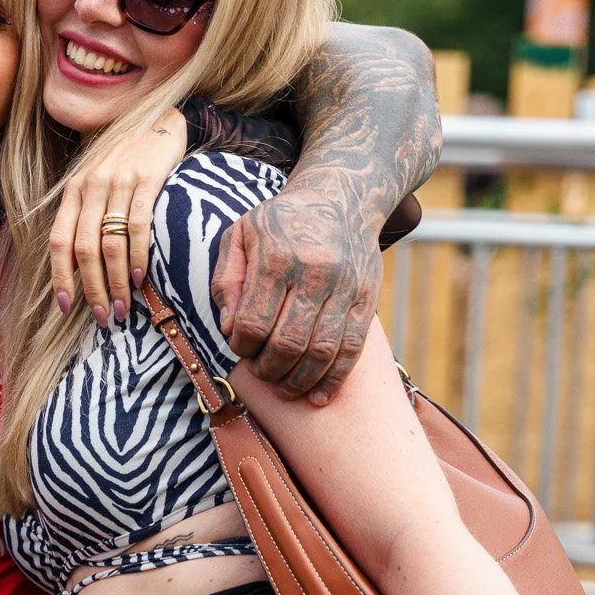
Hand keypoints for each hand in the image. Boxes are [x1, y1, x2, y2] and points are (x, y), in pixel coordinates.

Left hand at [50, 108, 188, 324]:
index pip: (59, 241)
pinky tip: (139, 278)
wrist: (159, 119)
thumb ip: (84, 214)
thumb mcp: (95, 180)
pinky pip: (138, 226)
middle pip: (84, 249)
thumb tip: (78, 266)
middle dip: (92, 289)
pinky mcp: (147, 180)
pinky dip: (137, 257)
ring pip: (110, 243)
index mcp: (73, 190)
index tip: (66, 307)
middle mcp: (90, 186)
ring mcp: (118, 182)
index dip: (60, 278)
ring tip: (122, 307)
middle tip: (102, 316)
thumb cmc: (125, 158)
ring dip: (115, 281)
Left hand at [210, 182, 415, 404]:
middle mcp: (314, 272)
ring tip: (285, 388)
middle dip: (269, 370)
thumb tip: (228, 328)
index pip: (253, 322)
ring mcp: (345, 287)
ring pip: (322, 351)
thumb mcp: (241, 235)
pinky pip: (351, 349)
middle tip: (262, 372)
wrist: (342, 199)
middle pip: (287, 343)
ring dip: (299, 380)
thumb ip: (226, 280)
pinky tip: (318, 395)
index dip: (242, 347)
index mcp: (277, 257)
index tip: (240, 349)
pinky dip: (334, 379)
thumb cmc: (281, 222)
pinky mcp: (367, 298)